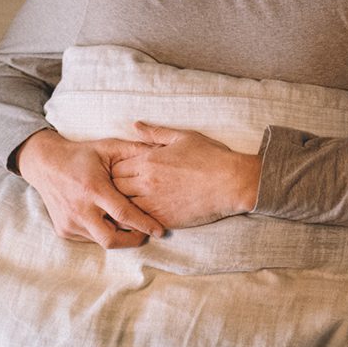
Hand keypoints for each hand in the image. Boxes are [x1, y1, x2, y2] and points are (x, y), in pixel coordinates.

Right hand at [15, 128, 165, 247]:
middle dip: (133, 240)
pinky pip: (90, 238)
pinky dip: (103, 233)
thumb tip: (162, 150)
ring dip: (119, 237)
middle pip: (111, 238)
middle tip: (147, 234)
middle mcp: (80, 209)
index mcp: (93, 189)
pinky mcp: (63, 230)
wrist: (45, 164)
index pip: (123, 214)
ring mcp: (69, 223)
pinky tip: (110, 222)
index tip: (161, 231)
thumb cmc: (82, 155)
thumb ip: (135, 150)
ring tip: (132, 228)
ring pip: (101, 240)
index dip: (144, 224)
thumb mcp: (108, 147)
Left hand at [110, 123, 262, 229]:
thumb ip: (156, 132)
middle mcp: (147, 182)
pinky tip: (142, 214)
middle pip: (115, 187)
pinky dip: (137, 218)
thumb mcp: (184, 137)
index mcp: (149, 160)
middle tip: (124, 187)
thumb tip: (135, 125)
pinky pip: (139, 221)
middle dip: (116, 187)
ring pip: (123, 206)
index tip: (125, 171)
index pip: (116, 167)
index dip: (118, 169)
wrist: (232, 183)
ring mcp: (153, 202)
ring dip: (124, 204)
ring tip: (129, 202)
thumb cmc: (211, 157)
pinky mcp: (163, 219)